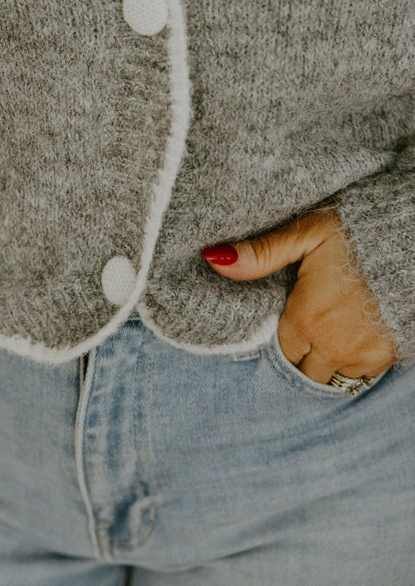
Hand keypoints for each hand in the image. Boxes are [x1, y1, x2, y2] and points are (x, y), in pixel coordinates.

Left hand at [201, 208, 396, 383]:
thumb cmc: (359, 232)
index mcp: (304, 321)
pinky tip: (354, 332)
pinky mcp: (387, 357)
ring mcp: (362, 356)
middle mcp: (331, 347)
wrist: (414, 241)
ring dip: (327, 359)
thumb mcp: (307, 233)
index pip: (280, 352)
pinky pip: (360, 374)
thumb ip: (260, 253)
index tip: (289, 320)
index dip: (282, 337)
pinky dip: (354, 359)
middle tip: (309, 326)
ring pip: (332, 375)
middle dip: (302, 354)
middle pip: (303, 371)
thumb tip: (213, 259)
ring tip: (331, 330)